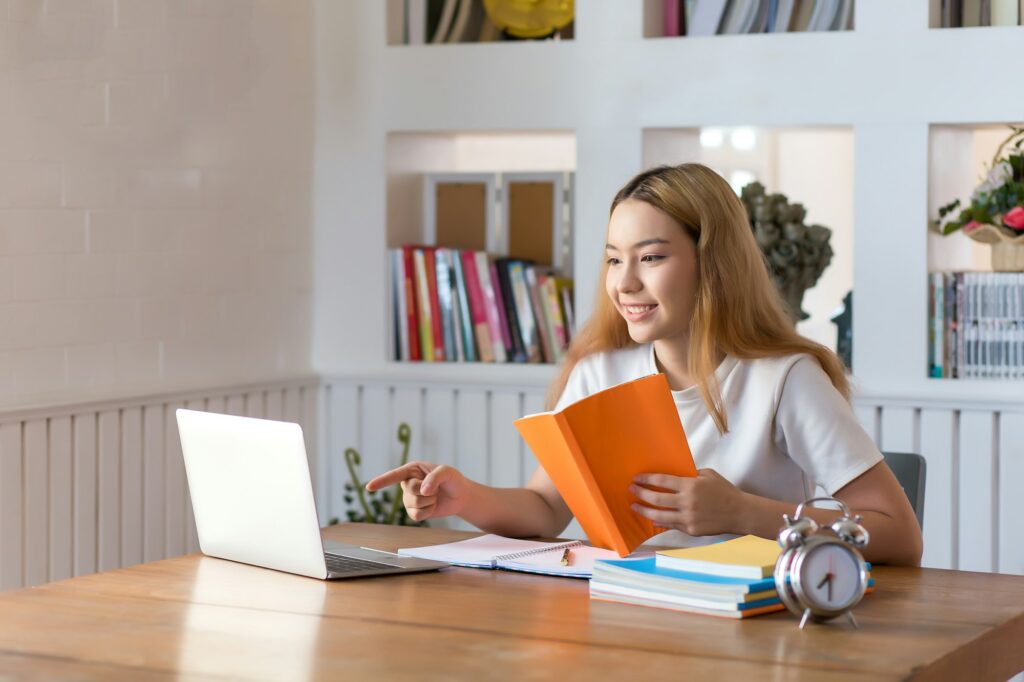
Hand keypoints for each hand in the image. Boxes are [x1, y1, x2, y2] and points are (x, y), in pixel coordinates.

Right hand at [365, 461, 468, 521]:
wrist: (460, 496)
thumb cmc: (453, 480)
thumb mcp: (448, 472)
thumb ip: (435, 477)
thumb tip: (423, 491)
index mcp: (412, 469)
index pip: (395, 475)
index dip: (382, 481)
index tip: (369, 487)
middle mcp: (408, 483)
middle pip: (410, 492)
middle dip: (427, 492)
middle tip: (436, 489)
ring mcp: (409, 498)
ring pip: (413, 505)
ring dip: (429, 502)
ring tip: (435, 497)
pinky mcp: (414, 511)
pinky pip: (416, 516)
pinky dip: (428, 512)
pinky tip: (432, 507)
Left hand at [629, 468, 745, 536]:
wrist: (740, 513)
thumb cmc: (724, 491)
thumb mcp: (708, 475)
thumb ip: (689, 474)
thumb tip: (671, 475)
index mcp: (691, 486)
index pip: (662, 481)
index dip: (647, 479)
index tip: (636, 478)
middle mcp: (687, 502)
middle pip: (656, 499)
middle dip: (641, 494)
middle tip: (631, 490)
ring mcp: (688, 518)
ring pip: (659, 516)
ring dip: (644, 511)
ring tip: (634, 506)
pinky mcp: (691, 530)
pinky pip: (671, 525)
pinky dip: (660, 522)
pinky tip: (652, 519)